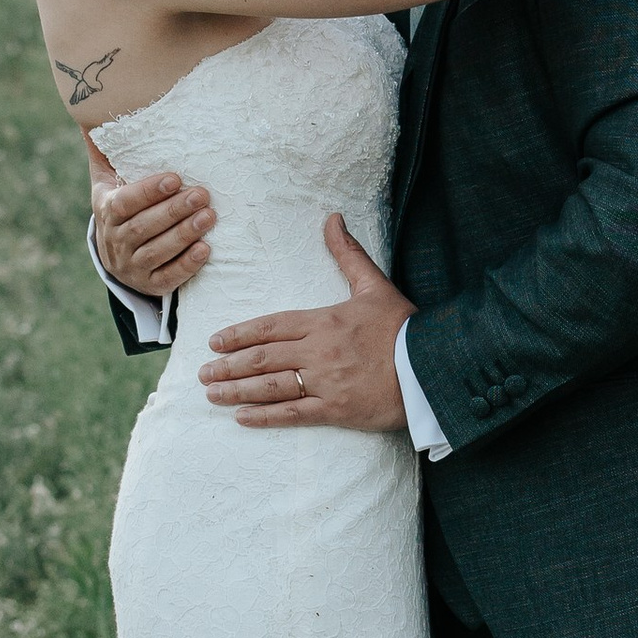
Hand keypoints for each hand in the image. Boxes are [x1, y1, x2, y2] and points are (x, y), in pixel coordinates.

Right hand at [87, 136, 214, 295]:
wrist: (118, 257)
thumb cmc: (121, 206)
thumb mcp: (109, 180)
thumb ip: (104, 150)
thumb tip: (89, 109)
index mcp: (106, 210)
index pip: (123, 202)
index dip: (148, 191)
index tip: (175, 178)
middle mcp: (114, 241)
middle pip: (143, 227)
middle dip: (174, 211)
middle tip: (202, 194)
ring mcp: (131, 266)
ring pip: (157, 251)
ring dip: (184, 234)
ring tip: (209, 216)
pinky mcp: (149, 285)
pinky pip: (168, 278)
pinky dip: (187, 265)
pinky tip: (206, 250)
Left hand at [199, 216, 410, 431]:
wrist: (433, 368)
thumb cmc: (404, 327)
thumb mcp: (375, 285)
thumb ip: (348, 254)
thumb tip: (332, 219)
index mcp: (323, 321)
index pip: (270, 326)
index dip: (240, 334)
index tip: (215, 342)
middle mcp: (318, 351)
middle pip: (263, 358)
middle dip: (228, 366)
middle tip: (204, 372)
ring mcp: (326, 382)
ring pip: (271, 386)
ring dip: (237, 391)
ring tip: (212, 395)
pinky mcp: (337, 410)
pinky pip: (293, 414)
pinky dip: (265, 416)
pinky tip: (242, 417)